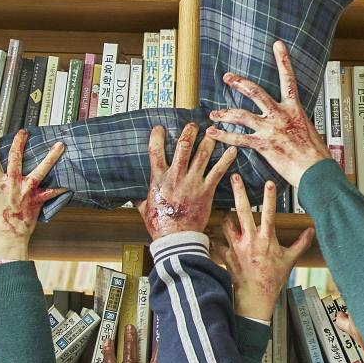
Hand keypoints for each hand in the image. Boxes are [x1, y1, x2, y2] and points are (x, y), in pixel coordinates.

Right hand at [0, 129, 66, 260]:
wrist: (6, 242)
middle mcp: (11, 185)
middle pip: (16, 159)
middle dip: (19, 143)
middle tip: (24, 132)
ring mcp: (26, 192)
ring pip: (40, 171)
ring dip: (50, 158)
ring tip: (60, 145)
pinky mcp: (37, 201)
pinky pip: (52, 192)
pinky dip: (60, 187)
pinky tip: (69, 180)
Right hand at [137, 124, 236, 240]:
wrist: (177, 238)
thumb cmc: (159, 225)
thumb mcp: (144, 209)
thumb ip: (139, 198)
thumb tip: (131, 194)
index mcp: (158, 179)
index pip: (154, 151)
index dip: (157, 137)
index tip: (159, 127)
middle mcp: (175, 176)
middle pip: (183, 147)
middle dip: (188, 133)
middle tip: (193, 125)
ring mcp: (192, 182)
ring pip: (202, 155)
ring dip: (208, 141)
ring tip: (214, 131)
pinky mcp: (206, 190)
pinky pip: (218, 171)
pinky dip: (226, 160)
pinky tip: (233, 150)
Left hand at [206, 40, 330, 186]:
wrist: (316, 171)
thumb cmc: (315, 154)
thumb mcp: (308, 130)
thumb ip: (295, 121)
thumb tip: (292, 120)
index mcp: (294, 109)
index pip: (289, 79)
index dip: (283, 60)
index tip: (277, 44)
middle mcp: (281, 115)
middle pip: (256, 92)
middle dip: (239, 83)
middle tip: (228, 77)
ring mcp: (271, 129)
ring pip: (242, 115)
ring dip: (225, 113)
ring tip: (214, 112)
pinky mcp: (264, 144)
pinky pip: (238, 138)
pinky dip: (223, 136)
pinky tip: (213, 133)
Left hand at [215, 175, 314, 320]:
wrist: (256, 297)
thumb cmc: (273, 279)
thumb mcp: (290, 260)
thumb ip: (301, 244)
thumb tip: (312, 231)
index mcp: (266, 239)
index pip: (269, 213)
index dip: (270, 197)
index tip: (269, 182)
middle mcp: (250, 240)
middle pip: (242, 211)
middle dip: (238, 192)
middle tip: (234, 177)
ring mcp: (236, 246)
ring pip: (227, 223)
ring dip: (227, 216)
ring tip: (228, 211)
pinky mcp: (226, 255)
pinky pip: (218, 242)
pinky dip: (216, 239)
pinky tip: (213, 235)